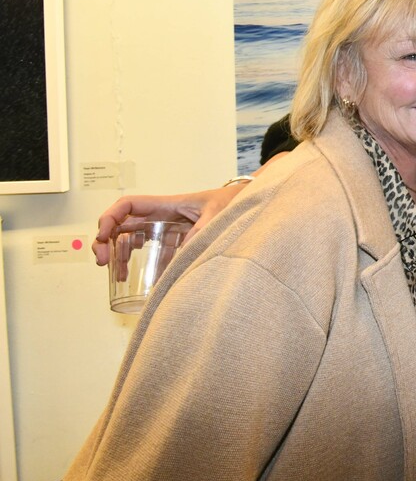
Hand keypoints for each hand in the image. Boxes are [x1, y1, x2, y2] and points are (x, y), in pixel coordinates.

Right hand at [93, 185, 244, 264]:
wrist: (246, 202)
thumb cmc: (231, 201)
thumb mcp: (216, 214)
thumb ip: (201, 231)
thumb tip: (184, 253)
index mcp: (166, 204)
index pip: (128, 205)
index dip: (109, 218)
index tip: (103, 237)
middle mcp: (161, 215)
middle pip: (122, 224)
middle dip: (106, 241)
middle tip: (103, 263)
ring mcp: (166, 227)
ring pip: (132, 239)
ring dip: (120, 255)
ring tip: (118, 276)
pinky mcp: (175, 239)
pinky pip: (152, 250)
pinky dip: (141, 263)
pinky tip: (138, 279)